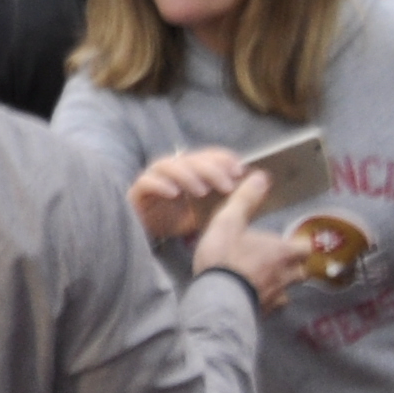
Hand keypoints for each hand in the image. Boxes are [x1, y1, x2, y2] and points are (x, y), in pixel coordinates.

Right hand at [126, 148, 249, 246]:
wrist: (145, 237)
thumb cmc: (178, 221)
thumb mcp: (208, 213)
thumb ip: (228, 201)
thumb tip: (257, 188)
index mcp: (189, 170)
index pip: (208, 155)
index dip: (223, 158)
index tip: (240, 170)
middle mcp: (171, 169)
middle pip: (190, 159)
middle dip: (211, 170)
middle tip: (227, 186)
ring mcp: (152, 178)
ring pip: (168, 165)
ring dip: (187, 175)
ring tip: (201, 192)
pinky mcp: (136, 192)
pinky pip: (146, 181)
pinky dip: (160, 184)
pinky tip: (174, 193)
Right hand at [189, 168, 305, 307]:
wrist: (217, 297)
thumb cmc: (225, 256)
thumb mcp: (229, 221)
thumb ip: (245, 200)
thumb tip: (261, 176)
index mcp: (282, 251)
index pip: (305, 248)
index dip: (299, 245)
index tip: (290, 242)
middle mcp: (286, 275)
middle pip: (302, 271)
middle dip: (293, 266)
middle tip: (277, 260)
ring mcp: (276, 296)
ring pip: (287, 291)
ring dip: (281, 285)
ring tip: (264, 280)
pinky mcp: (263, 312)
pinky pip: (271, 306)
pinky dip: (266, 301)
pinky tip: (253, 297)